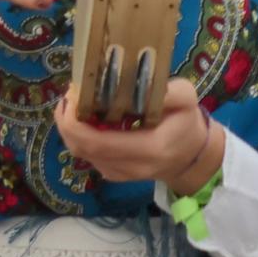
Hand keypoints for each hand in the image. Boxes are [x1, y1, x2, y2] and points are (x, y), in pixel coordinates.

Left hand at [56, 74, 223, 190]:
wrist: (191, 157)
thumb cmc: (186, 124)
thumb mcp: (188, 100)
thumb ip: (170, 92)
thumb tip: (142, 82)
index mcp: (149, 148)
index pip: (97, 142)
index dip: (74, 121)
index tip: (73, 94)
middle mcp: (130, 166)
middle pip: (81, 147)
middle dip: (66, 120)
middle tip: (69, 94)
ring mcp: (118, 173)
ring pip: (80, 152)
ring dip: (70, 126)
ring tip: (74, 102)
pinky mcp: (112, 173)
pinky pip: (87, 154)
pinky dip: (79, 135)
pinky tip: (84, 116)